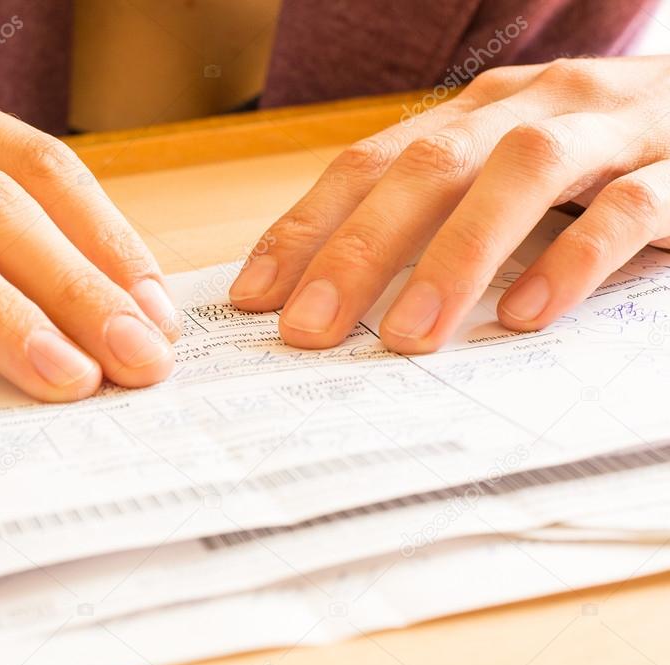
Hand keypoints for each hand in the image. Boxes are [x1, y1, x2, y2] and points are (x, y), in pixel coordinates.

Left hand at [230, 56, 669, 351]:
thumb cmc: (594, 160)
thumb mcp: (501, 174)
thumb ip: (437, 217)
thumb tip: (338, 293)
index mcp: (474, 115)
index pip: (369, 164)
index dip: (307, 228)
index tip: (256, 297)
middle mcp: (530, 109)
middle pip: (428, 169)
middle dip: (359, 250)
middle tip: (309, 329)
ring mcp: (607, 131)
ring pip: (519, 176)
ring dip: (456, 257)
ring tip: (407, 337)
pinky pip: (627, 207)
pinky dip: (573, 257)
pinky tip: (529, 314)